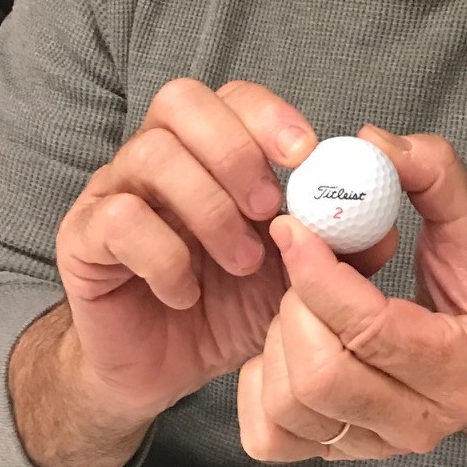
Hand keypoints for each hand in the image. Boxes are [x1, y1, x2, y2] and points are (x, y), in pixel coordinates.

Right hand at [50, 81, 393, 431]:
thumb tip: (383, 225)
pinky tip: (186, 294)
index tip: (307, 156)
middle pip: (180, 101)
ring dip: (208, 208)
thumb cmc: (228, 309)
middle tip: (268, 209)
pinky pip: (116, 220)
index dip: (269, 115)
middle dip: (233, 149)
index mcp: (207, 152)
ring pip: (149, 154)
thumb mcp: (295, 279)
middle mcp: (156, 157)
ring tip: (240, 262)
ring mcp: (114, 193)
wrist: (161, 371)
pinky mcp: (82, 239)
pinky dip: (162, 255)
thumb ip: (339, 248)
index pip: (231, 96)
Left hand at [236, 128, 466, 462]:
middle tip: (306, 264)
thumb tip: (370, 142)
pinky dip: (261, 384)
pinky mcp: (339, 456)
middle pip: (321, 374)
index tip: (293, 226)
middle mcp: (420, 423)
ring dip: (279, 339)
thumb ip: (433, 174)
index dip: (319, 273)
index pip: (371, 330)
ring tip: (305, 301)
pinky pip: (269, 434)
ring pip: (291, 404)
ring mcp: (376, 447)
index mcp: (462, 368)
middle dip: (298, 306)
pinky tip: (289, 345)